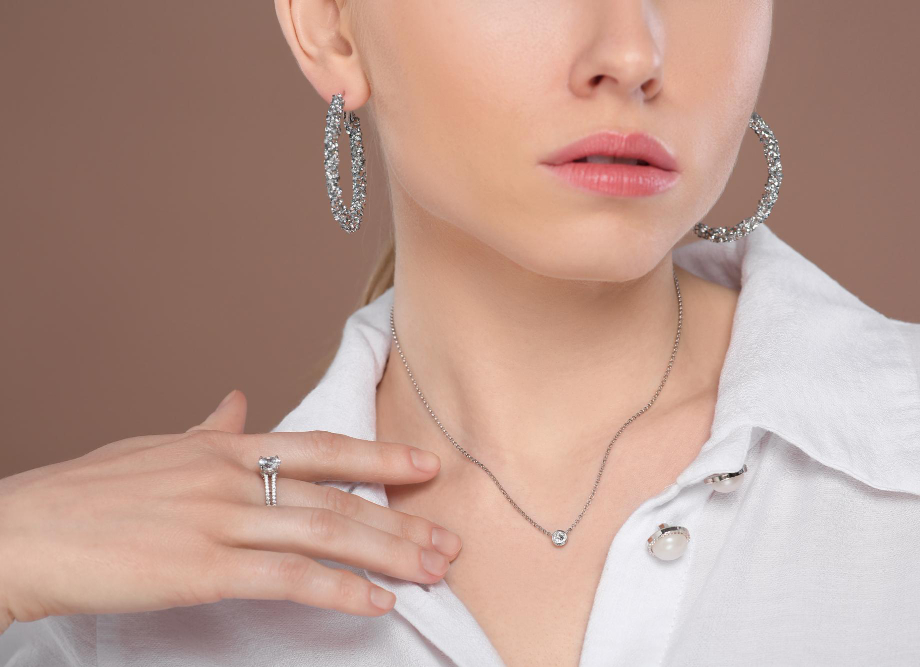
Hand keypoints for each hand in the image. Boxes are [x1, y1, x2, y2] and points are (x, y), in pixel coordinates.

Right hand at [0, 389, 461, 632]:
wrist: (20, 532)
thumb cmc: (82, 496)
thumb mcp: (152, 447)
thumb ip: (205, 429)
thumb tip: (234, 401)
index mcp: (222, 445)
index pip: (320, 446)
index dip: (380, 454)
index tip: (427, 464)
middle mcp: (230, 475)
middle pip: (337, 494)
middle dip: (401, 519)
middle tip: (449, 538)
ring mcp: (218, 520)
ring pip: (325, 531)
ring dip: (388, 554)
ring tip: (432, 570)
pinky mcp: (201, 569)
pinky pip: (288, 576)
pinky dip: (340, 588)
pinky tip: (376, 601)